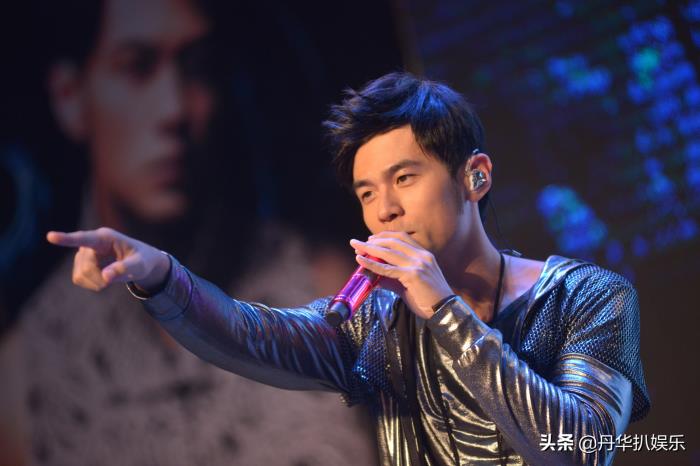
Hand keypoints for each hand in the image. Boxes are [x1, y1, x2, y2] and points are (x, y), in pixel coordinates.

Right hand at [46, 227, 170, 292]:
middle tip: (116, 279)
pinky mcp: (80, 263)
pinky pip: (78, 279)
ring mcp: (84, 252)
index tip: (50, 236)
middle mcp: (91, 242)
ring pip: (80, 274)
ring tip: (111, 277)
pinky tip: (102, 278)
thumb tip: (105, 277)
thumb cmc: (142, 260)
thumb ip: (125, 269)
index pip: (83, 238)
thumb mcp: (140, 265)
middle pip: (86, 267)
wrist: (139, 262)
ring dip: (96, 282)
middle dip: (100, 279)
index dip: (66, 239)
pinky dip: (91, 284)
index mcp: (105, 237)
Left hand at [350, 231, 452, 318]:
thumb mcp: (410, 285)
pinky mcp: (413, 275)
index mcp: (424, 255)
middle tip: (358, 243)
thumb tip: (375, 279)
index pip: (402, 238)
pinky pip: (387, 269)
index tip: (371, 239)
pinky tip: (361, 261)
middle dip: (374, 240)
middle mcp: (422, 256)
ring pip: (389, 252)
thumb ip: (393, 280)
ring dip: (369, 248)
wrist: (446, 311)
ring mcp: (418, 264)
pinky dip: (372, 264)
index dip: (384, 236)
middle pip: (393, 241)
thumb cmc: (429, 300)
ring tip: (356, 248)